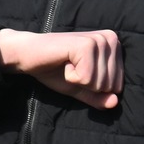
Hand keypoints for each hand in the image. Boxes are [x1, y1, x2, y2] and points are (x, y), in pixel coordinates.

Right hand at [0, 28, 122, 108]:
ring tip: (67, 65)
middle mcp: (110, 39)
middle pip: (110, 85)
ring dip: (77, 80)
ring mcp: (99, 40)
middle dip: (86, 84)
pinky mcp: (86, 45)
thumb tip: (115, 104)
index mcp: (114, 46)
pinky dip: (71, 77)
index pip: (117, 86)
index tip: (77, 70)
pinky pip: (86, 79)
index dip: (92, 86)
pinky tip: (63, 63)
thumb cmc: (53, 69)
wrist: (26, 54)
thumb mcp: (80, 87)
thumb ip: (98, 97)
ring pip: (99, 83)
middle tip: (71, 68)